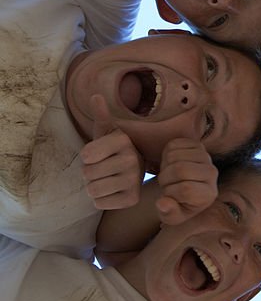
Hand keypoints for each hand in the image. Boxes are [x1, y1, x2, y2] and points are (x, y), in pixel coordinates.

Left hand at [80, 94, 143, 209]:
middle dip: (89, 174)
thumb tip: (95, 96)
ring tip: (106, 179)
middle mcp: (132, 160)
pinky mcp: (132, 199)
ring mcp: (134, 181)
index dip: (86, 157)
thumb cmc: (113, 149)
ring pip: (93, 190)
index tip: (98, 154)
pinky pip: (100, 204)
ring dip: (94, 187)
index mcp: (123, 141)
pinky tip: (112, 191)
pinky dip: (101, 200)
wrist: (133, 170)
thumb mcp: (106, 131)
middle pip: (88, 174)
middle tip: (102, 168)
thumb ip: (100, 115)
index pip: (86, 156)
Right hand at [154, 139, 218, 224]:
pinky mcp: (197, 144)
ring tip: (168, 175)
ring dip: (164, 167)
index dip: (170, 193)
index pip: (186, 189)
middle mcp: (212, 173)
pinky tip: (170, 164)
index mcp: (209, 194)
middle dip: (165, 178)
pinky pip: (173, 145)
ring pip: (174, 157)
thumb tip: (162, 202)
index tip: (167, 196)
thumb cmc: (178, 205)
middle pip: (180, 169)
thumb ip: (169, 213)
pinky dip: (165, 155)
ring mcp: (205, 157)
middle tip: (165, 185)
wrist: (184, 187)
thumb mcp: (172, 216)